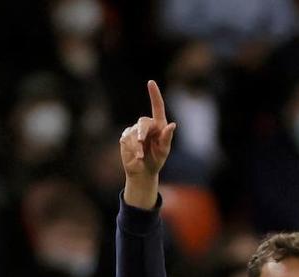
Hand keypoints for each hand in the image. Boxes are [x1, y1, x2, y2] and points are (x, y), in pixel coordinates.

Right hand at [119, 80, 175, 208]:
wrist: (144, 171)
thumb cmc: (157, 160)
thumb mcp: (164, 151)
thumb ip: (167, 138)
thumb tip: (172, 125)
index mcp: (159, 125)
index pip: (157, 107)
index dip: (154, 94)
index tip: (151, 82)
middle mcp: (147, 125)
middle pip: (143, 122)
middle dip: (142, 132)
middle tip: (140, 142)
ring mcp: (134, 130)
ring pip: (133, 133)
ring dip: (137, 146)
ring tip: (141, 157)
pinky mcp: (125, 137)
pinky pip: (126, 140)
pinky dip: (132, 149)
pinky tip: (137, 157)